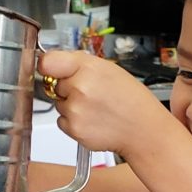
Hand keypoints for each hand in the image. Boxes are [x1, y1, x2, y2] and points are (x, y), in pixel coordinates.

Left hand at [38, 50, 173, 157]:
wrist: (142, 129)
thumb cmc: (130, 99)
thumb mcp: (109, 69)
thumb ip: (79, 64)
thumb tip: (55, 64)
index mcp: (87, 68)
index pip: (48, 62)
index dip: (49, 67)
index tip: (53, 71)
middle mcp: (79, 88)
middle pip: (55, 85)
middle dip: (68, 89)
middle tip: (91, 94)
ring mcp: (75, 111)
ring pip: (59, 105)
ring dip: (72, 107)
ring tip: (96, 110)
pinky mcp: (74, 129)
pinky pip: (62, 122)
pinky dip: (74, 123)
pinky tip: (93, 121)